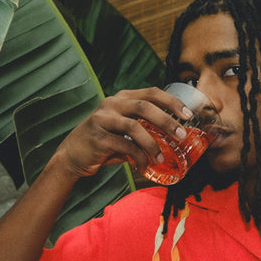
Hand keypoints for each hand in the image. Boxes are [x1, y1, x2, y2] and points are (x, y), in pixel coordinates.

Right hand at [52, 87, 194, 178]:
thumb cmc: (104, 144)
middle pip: (145, 106)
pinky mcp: (98, 137)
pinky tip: (144, 167)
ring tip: (160, 158)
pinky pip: (124, 146)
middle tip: (181, 136)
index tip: (188, 115)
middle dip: (167, 121)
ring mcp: (104, 119)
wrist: (73, 155)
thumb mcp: (124, 131)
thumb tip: (173, 139)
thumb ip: (143, 129)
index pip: (151, 93)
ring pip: (135, 126)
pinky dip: (138, 158)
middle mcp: (112, 104)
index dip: (171, 102)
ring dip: (152, 144)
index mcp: (122, 98)